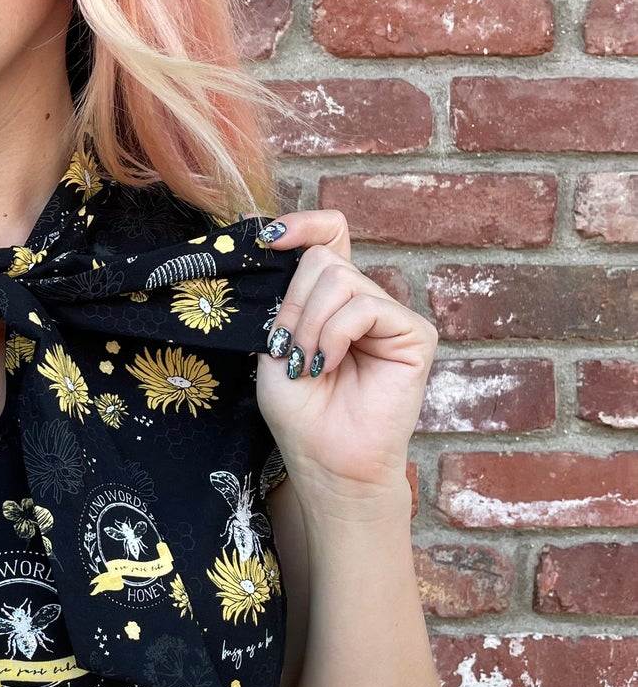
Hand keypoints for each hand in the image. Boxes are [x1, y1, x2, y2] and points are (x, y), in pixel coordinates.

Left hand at [255, 209, 436, 506]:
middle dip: (295, 304)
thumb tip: (286, 247)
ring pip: (340, 278)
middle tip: (291, 350)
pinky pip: (366, 305)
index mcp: (331, 301)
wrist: (326, 461)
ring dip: (311, 324)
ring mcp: (391, 316)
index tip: (271, 238)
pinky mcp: (414, 333)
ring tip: (310, 364)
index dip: (304, 225)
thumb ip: (286, 298)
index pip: (329, 236)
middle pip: (323, 260)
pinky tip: (330, 363)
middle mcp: (364, 301)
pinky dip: (337, 333)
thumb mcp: (276, 344)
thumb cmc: (301, 412)